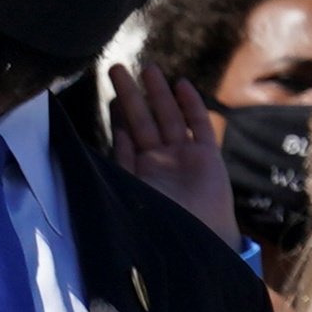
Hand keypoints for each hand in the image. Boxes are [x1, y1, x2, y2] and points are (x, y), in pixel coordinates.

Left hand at [104, 56, 238, 247]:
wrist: (197, 243)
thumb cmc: (158, 227)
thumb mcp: (127, 196)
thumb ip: (117, 169)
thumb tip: (104, 140)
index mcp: (138, 173)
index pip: (125, 138)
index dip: (117, 117)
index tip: (108, 97)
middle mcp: (159, 162)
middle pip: (142, 121)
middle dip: (130, 95)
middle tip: (115, 68)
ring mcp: (183, 158)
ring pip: (168, 117)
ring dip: (158, 93)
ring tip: (147, 69)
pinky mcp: (206, 157)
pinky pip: (197, 125)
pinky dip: (190, 105)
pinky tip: (181, 85)